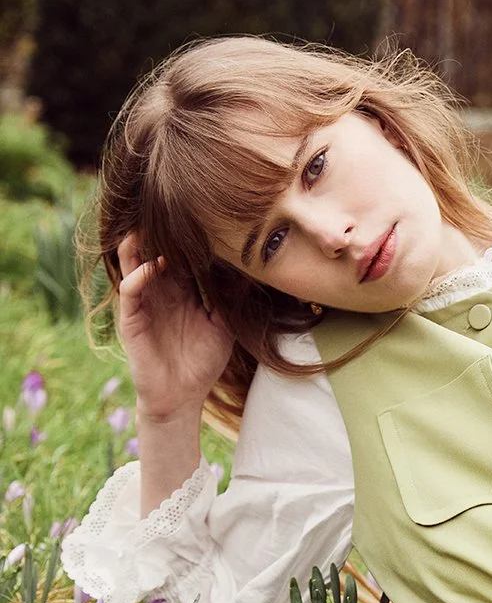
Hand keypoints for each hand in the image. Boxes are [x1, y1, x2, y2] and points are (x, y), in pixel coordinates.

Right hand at [117, 232, 234, 422]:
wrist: (182, 398)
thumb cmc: (202, 363)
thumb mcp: (224, 326)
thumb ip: (231, 298)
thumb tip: (250, 270)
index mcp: (180, 290)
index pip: (180, 255)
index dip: (188, 237)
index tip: (203, 214)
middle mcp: (160, 291)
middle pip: (155, 251)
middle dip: (160, 231)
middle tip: (172, 205)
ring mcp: (144, 303)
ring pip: (135, 263)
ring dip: (142, 244)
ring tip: (152, 225)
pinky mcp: (132, 319)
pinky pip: (130, 291)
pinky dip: (138, 275)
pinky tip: (153, 266)